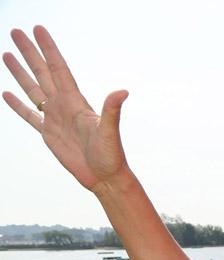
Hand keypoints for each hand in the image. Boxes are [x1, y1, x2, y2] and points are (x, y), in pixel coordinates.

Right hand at [3, 27, 131, 191]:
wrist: (105, 177)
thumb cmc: (111, 156)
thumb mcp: (110, 132)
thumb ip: (112, 111)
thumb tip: (122, 91)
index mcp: (75, 102)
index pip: (58, 68)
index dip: (48, 48)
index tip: (38, 29)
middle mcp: (64, 106)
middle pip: (42, 72)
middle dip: (30, 52)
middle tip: (15, 32)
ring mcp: (55, 118)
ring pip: (33, 89)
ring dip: (20, 72)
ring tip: (6, 54)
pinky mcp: (48, 134)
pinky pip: (29, 116)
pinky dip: (18, 105)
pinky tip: (7, 93)